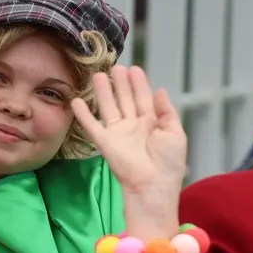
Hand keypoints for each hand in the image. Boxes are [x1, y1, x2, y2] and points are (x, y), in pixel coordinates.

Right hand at [71, 65, 186, 232]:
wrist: (153, 185)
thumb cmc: (169, 162)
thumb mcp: (175, 134)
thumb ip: (167, 111)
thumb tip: (160, 91)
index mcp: (152, 123)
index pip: (144, 98)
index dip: (139, 84)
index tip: (134, 69)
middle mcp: (134, 126)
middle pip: (125, 99)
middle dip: (121, 83)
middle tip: (116, 67)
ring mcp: (118, 133)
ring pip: (109, 107)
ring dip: (104, 92)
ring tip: (98, 75)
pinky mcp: (105, 142)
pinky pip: (92, 126)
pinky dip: (84, 114)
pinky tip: (77, 101)